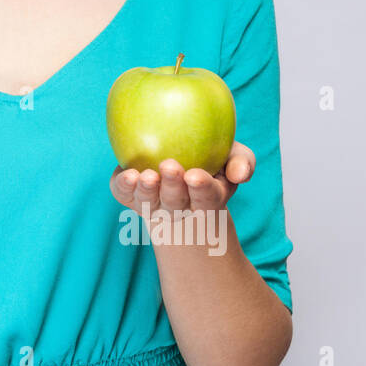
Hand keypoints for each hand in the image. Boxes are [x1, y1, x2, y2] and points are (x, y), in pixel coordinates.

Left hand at [109, 141, 255, 218]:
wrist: (176, 172)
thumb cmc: (211, 164)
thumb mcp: (232, 159)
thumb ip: (242, 163)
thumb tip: (240, 173)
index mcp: (206, 200)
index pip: (207, 198)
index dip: (202, 189)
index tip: (195, 176)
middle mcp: (177, 206)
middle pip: (175, 202)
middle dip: (172, 186)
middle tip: (170, 166)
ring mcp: (151, 203)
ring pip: (148, 201)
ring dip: (147, 189)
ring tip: (146, 175)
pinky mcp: (129, 194)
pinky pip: (123, 192)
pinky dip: (124, 185)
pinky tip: (128, 175)